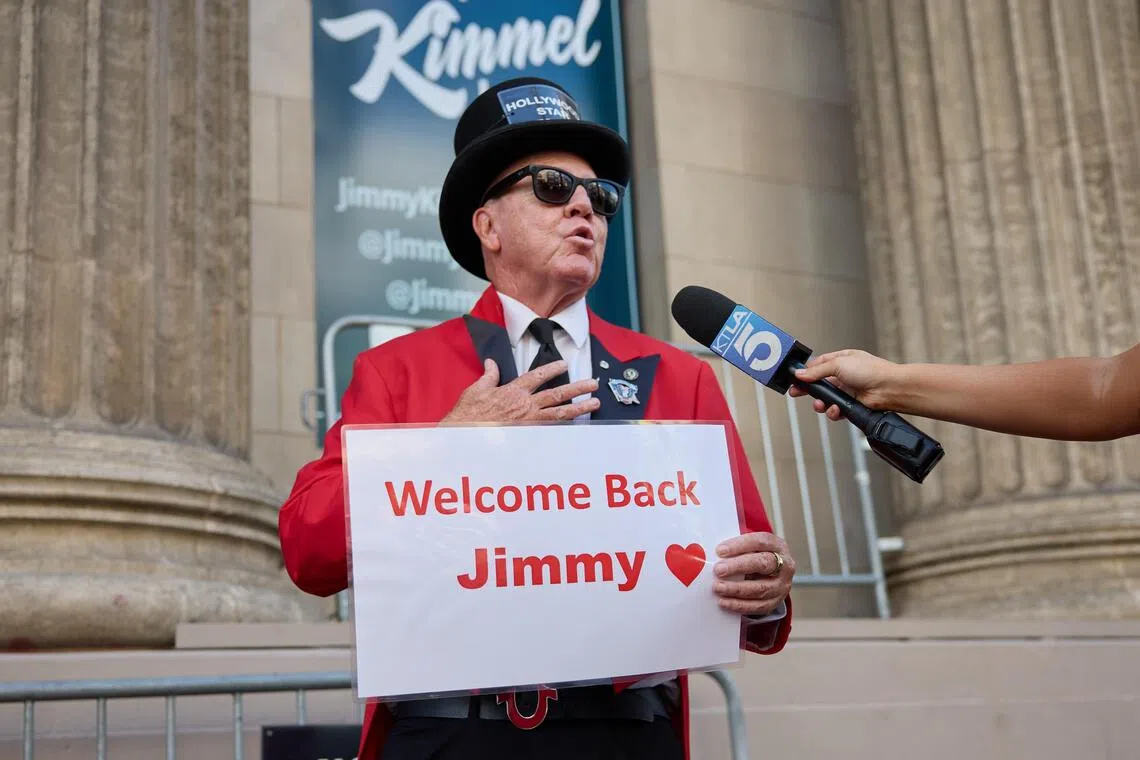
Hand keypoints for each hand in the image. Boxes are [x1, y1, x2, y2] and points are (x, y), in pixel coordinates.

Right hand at [440, 359, 600, 423]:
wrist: (464, 435)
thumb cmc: (468, 414)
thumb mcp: (476, 389)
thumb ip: (489, 376)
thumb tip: (491, 363)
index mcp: (513, 391)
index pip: (537, 376)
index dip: (552, 369)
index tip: (564, 364)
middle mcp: (525, 405)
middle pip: (557, 393)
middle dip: (577, 388)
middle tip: (593, 383)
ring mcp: (529, 421)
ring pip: (560, 412)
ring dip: (580, 407)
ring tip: (595, 403)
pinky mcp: (528, 435)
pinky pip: (552, 429)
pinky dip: (566, 426)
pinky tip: (578, 425)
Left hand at [712, 532, 793, 615]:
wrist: (773, 574)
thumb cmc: (756, 556)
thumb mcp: (752, 546)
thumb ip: (736, 547)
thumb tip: (709, 551)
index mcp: (778, 546)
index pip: (760, 542)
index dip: (739, 545)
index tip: (720, 550)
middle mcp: (784, 565)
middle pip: (762, 564)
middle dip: (738, 567)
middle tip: (718, 570)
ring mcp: (782, 586)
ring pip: (760, 588)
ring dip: (736, 589)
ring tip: (717, 587)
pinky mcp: (775, 602)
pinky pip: (757, 606)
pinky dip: (739, 605)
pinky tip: (723, 602)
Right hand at [788, 349, 897, 419]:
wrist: (888, 388)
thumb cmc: (871, 370)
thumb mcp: (838, 364)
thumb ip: (817, 371)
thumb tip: (800, 374)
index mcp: (840, 360)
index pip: (817, 365)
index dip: (805, 372)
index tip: (795, 378)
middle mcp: (843, 375)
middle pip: (819, 383)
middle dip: (808, 390)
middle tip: (796, 393)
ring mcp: (847, 390)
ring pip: (826, 399)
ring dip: (821, 403)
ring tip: (821, 405)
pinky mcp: (850, 405)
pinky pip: (835, 410)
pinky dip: (833, 412)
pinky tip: (835, 410)